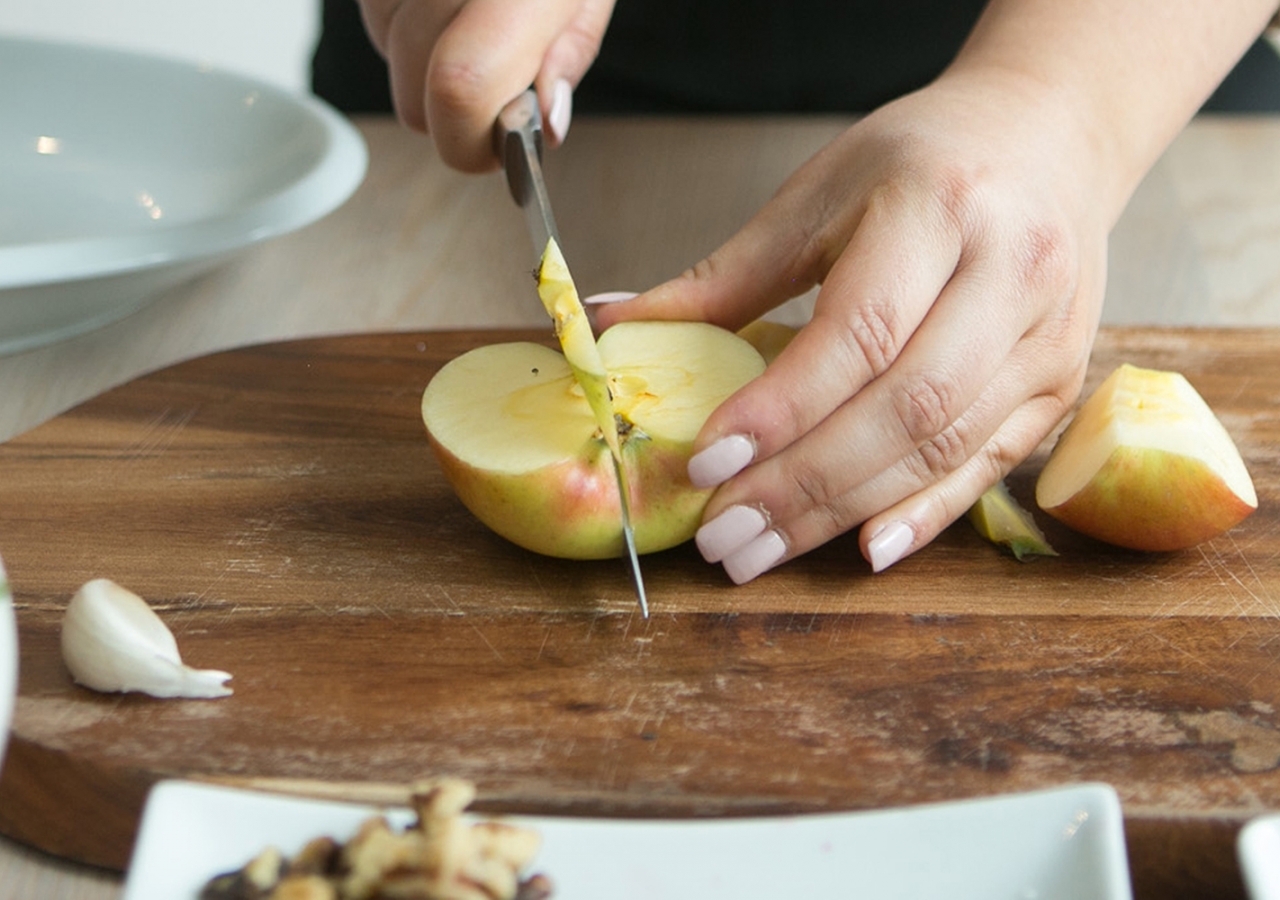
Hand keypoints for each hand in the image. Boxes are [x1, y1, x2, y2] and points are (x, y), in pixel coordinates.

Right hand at [357, 0, 614, 169]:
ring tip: (469, 16)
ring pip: (386, 53)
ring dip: (422, 59)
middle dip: (448, 113)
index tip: (495, 148)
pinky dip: (401, 19)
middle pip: (413, 89)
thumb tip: (543, 123)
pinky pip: (370, 13)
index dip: (469, 141)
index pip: (461, 88)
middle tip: (492, 82)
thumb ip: (565, 56)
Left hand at [595, 68, 1116, 582]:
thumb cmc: (919, 162)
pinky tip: (862, 551)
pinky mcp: (1060, 383)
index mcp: (941, 207)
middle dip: (803, 484)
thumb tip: (612, 330)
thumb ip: (723, 278)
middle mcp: (1013, 272)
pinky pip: (988, 466)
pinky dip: (922, 515)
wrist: (1049, 139)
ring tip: (760, 550)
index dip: (780, 408)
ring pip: (944, 447)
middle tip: (721, 534)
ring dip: (844, 512)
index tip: (705, 462)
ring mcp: (1049, 336)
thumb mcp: (817, 196)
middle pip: (905, 406)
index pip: (859, 331)